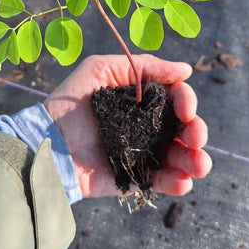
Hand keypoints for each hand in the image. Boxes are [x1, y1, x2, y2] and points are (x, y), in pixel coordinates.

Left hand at [44, 54, 211, 197]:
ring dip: (196, 159)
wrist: (48, 144)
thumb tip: (186, 69)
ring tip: (200, 164)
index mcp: (143, 99)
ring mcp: (143, 152)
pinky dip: (178, 183)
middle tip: (195, 137)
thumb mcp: (101, 69)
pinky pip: (163, 181)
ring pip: (180, 156)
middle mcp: (147, 125)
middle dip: (196, 131)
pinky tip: (182, 181)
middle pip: (184, 128)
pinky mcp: (135, 177)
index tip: (186, 109)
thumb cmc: (70, 103)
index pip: (175, 98)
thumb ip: (144, 66)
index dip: (187, 101)